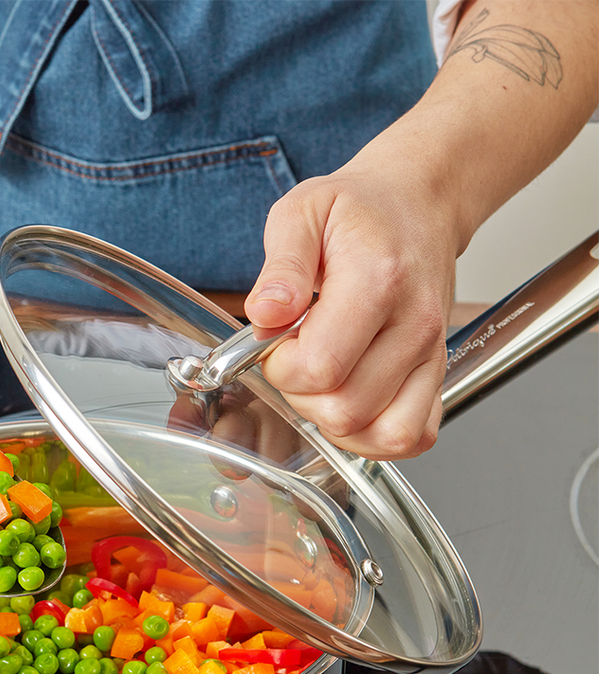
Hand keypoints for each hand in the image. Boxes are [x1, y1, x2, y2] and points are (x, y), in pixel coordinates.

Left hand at [244, 155, 455, 459]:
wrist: (417, 204)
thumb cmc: (358, 212)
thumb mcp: (302, 213)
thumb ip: (281, 267)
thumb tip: (266, 314)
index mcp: (378, 282)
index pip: (319, 368)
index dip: (281, 368)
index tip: (276, 343)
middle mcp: (413, 326)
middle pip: (344, 410)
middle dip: (301, 396)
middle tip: (296, 358)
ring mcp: (430, 355)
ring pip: (377, 434)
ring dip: (333, 420)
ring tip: (322, 379)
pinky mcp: (437, 376)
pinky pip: (410, 437)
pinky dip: (372, 438)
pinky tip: (350, 403)